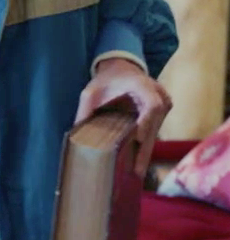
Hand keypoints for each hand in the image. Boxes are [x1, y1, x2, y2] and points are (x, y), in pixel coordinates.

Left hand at [75, 57, 172, 176]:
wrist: (121, 68)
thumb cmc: (106, 80)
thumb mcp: (91, 92)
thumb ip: (85, 111)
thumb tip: (76, 136)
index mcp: (142, 85)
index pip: (152, 105)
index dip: (147, 122)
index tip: (138, 139)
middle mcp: (158, 94)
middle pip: (156, 123)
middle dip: (146, 148)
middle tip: (138, 170)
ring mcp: (163, 103)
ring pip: (157, 130)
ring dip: (147, 149)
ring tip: (138, 171)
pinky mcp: (162, 112)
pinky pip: (155, 130)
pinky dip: (146, 144)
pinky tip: (138, 161)